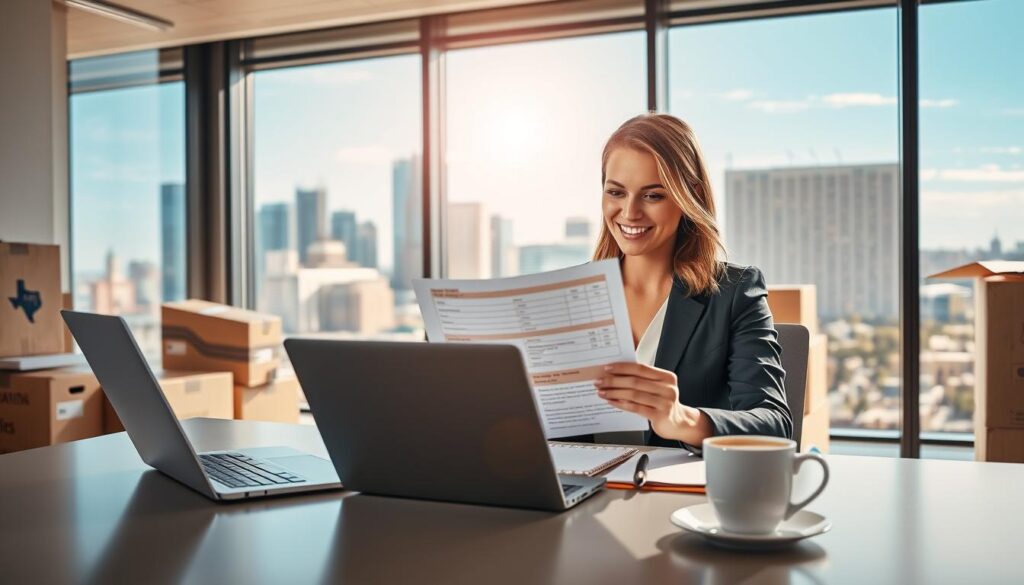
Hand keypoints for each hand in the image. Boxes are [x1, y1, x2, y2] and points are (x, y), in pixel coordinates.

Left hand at [595, 362, 711, 444]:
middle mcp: (668, 388)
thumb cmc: (663, 403)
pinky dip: (621, 403)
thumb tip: (615, 374)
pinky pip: (635, 407)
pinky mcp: (659, 415)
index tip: (607, 368)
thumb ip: (642, 380)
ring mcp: (665, 402)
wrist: (678, 423)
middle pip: (635, 381)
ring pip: (633, 394)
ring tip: (602, 392)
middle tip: (600, 381)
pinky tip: (612, 401)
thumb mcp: (657, 388)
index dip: (622, 367)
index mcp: (666, 377)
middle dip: (614, 381)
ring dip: (614, 392)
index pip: (641, 368)